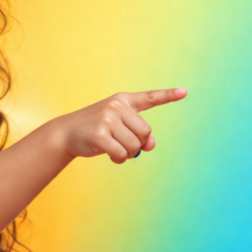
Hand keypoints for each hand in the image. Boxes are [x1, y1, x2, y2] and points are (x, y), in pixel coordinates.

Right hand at [54, 88, 186, 163]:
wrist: (66, 133)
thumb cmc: (96, 130)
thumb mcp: (118, 128)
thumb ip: (137, 133)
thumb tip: (150, 145)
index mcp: (123, 100)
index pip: (150, 98)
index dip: (168, 95)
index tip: (184, 92)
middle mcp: (117, 107)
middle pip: (146, 132)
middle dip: (138, 143)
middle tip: (123, 143)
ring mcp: (107, 119)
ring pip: (134, 145)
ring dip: (127, 153)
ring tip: (113, 148)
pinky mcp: (100, 135)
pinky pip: (122, 154)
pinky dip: (118, 159)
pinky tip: (109, 155)